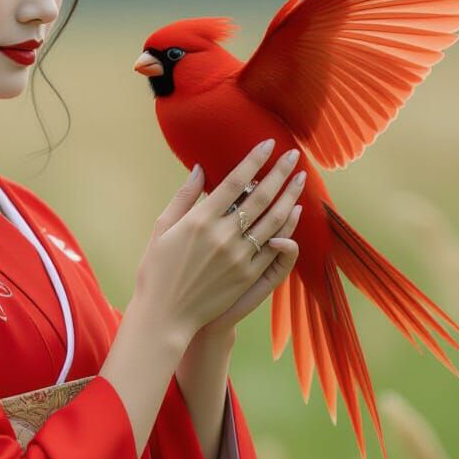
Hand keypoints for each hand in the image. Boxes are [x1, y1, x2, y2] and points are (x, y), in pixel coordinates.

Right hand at [134, 140, 304, 343]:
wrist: (166, 314)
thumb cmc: (158, 269)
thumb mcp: (162, 228)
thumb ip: (184, 197)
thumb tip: (200, 169)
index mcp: (199, 220)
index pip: (235, 182)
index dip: (254, 160)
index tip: (269, 144)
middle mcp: (222, 236)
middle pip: (260, 197)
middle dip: (279, 173)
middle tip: (293, 155)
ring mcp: (238, 257)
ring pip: (272, 220)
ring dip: (289, 197)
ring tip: (300, 179)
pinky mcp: (247, 275)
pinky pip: (273, 247)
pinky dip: (287, 228)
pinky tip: (293, 213)